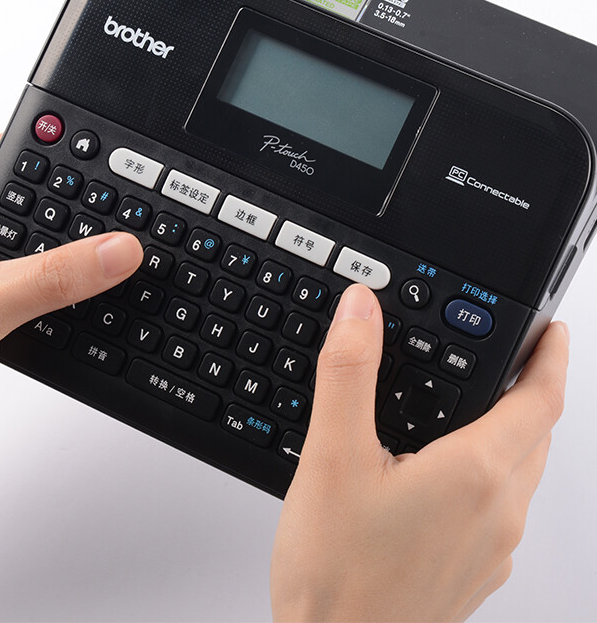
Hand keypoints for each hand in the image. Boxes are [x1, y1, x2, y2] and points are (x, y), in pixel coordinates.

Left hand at [0, 139, 141, 529]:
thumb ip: (56, 275)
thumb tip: (117, 249)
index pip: (15, 151)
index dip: (63, 148)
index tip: (111, 161)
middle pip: (31, 195)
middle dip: (76, 204)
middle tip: (122, 212)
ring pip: (31, 241)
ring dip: (65, 251)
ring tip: (108, 256)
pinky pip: (26, 279)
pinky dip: (53, 287)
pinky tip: (75, 300)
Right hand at [270, 284, 567, 622]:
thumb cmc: (336, 575)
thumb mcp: (333, 456)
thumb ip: (350, 371)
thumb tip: (361, 310)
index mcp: (475, 475)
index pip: (541, 400)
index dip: (550, 357)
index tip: (550, 331)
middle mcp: (497, 515)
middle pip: (535, 435)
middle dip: (527, 390)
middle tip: (502, 359)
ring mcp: (489, 550)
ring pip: (517, 473)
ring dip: (507, 432)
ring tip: (463, 407)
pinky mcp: (471, 571)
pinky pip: (497, 507)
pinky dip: (484, 473)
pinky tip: (435, 474)